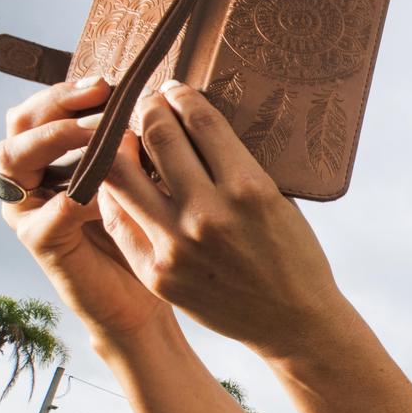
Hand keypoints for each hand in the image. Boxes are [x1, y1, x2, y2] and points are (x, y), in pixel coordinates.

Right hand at [0, 78, 170, 338]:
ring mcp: (33, 209)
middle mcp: (37, 176)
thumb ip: (141, 147)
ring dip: (52, 139)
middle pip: (21, 121)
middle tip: (97, 97)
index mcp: (59, 155)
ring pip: (13, 158)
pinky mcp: (44, 245)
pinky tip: (86, 196)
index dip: (73, 91)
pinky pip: (39, 219)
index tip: (109, 84)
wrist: (144, 298)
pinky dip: (62, 204)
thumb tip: (159, 99)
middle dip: (57, 102)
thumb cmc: (154, 232)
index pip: (47, 106)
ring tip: (91, 135)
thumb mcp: (152, 180)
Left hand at [97, 81, 346, 358]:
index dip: (182, 97)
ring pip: (122, 175)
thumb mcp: (278, 201)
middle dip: (148, 110)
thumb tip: (196, 129)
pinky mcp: (157, 272)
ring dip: (120, 147)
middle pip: (157, 138)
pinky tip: (123, 183)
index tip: (176, 91)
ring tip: (124, 139)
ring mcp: (177, 245)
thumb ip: (236, 167)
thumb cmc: (294, 256)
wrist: (293, 321)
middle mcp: (209, 214)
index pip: (200, 122)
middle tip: (148, 104)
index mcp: (249, 189)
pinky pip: (120, 220)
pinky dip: (117, 195)